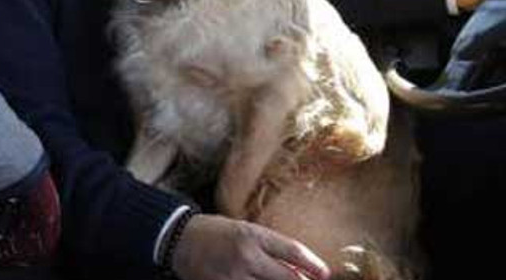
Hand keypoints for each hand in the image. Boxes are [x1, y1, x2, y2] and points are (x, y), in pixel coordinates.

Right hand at [171, 214, 329, 279]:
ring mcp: (233, 277)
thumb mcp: (246, 230)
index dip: (313, 264)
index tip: (326, 274)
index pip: (292, 251)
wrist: (180, 240)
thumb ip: (270, 249)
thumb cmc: (217, 233)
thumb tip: (299, 272)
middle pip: (286, 278)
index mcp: (253, 235)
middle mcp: (245, 256)